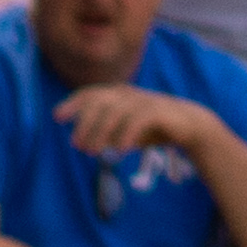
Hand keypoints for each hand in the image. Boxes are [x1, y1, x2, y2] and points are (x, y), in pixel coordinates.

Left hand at [54, 86, 214, 163]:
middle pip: (99, 103)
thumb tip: (82, 142)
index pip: (91, 94)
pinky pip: (137, 120)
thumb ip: (105, 131)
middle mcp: (129, 94)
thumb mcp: (125, 128)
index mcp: (119, 94)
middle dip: (84, 124)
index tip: (57, 117)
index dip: (73, 104)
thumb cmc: (152, 127)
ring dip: (100, 133)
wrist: (189, 124)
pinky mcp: (158, 110)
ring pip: (115, 112)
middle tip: (77, 146)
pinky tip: (118, 150)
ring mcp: (143, 100)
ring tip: (93, 152)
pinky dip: (125, 134)